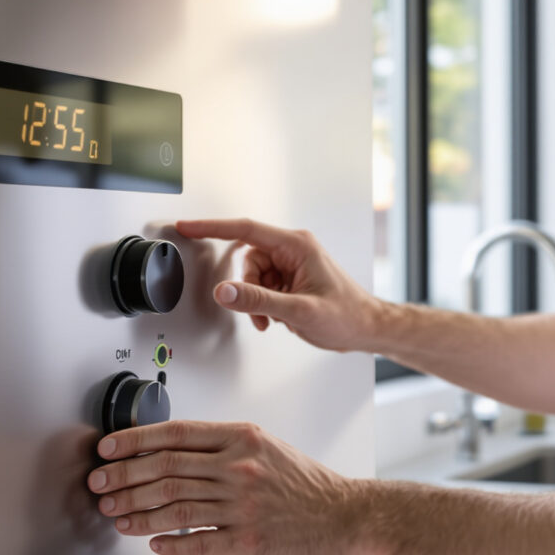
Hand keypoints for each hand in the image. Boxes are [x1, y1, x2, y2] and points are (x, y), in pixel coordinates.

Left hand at [88, 419, 374, 554]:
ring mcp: (243, 505)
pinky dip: (171, 542)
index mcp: (241, 439)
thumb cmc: (304, 484)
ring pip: (175, 505)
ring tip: (115, 514)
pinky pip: (199, 541)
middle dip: (124, 477)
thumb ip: (222, 447)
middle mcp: (239, 468)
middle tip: (99, 484)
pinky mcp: (248, 540)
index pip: (175, 434)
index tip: (108, 449)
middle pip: (166, 469)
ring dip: (137, 511)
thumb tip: (169, 451)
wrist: (344, 517)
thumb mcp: (265, 448)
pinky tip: (152, 542)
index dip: (134, 441)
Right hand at [176, 218, 388, 352]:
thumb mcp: (299, 311)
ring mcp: (292, 263)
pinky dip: (264, 304)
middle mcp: (293, 249)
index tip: (188, 226)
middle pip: (248, 260)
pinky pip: (263, 286)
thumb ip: (258, 301)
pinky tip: (279, 316)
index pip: (245, 229)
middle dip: (248, 288)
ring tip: (276, 317)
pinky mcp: (290, 277)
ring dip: (257, 300)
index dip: (212, 227)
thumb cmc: (346, 315)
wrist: (366, 328)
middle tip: (262, 311)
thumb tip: (226, 291)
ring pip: (253, 276)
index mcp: (296, 245)